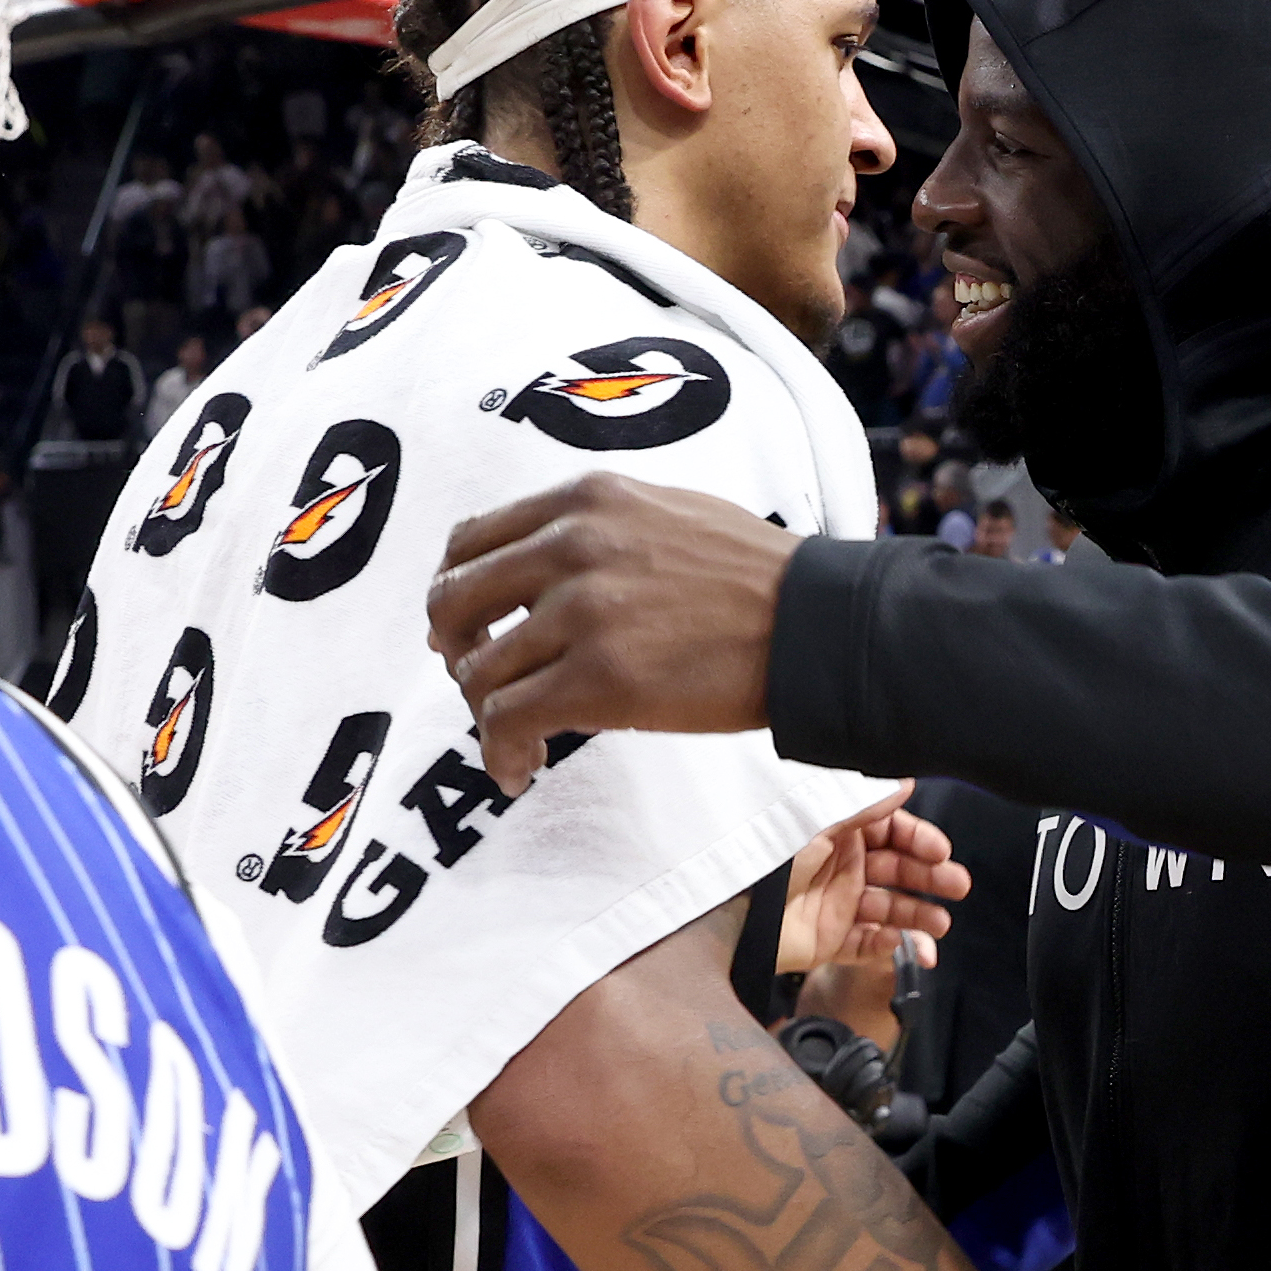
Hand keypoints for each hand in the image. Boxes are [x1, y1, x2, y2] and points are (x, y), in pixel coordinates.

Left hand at [424, 476, 803, 792]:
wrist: (817, 626)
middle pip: (453, 602)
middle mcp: (572, 547)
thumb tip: (544, 562)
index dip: (457, 590)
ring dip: (484, 716)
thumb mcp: (667, 511)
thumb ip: (598, 527)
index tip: (473, 628)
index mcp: (585, 502)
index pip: (472, 540)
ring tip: (517, 742)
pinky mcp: (600, 681)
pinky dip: (501, 752)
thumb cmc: (756, 577)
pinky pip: (508, 720)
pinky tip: (523, 768)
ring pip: (477, 672)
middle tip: (483, 683)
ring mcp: (583, 613)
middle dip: (456, 652)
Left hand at [777, 794, 966, 971]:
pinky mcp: (829, 941)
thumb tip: (904, 781)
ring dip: (917, 915)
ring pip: (889, 910)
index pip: (892, 833)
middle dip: (930, 878)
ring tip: (940, 923)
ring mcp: (837, 905)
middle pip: (898, 871)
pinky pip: (866, 945)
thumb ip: (863, 805)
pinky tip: (901, 944)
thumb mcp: (818, 825)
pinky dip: (886, 946)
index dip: (919, 841)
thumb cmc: (770, 863)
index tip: (940, 850)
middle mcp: (842, 868)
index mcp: (840, 835)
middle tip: (957, 885)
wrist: (734, 915)